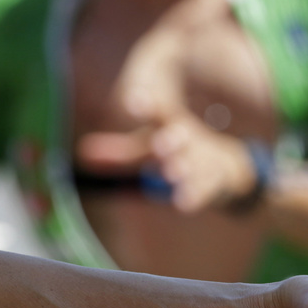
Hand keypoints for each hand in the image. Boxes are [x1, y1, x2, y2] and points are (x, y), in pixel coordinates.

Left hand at [78, 114, 257, 212]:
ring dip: (184, 168)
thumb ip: (117, 154)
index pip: (159, 113)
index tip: (134, 102)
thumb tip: (81, 152)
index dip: (148, 106)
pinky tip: (184, 205)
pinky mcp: (216, 181)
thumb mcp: (146, 152)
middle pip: (179, 138)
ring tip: (174, 173)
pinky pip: (206, 189)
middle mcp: (188, 141)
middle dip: (171, 140)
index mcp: (170, 127)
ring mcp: (203, 160)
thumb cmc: (176, 155)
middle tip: (161, 144)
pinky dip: (195, 196)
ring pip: (193, 164)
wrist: (226, 168)